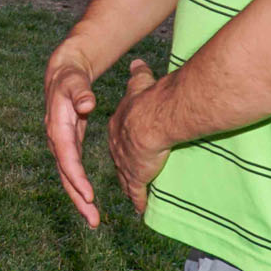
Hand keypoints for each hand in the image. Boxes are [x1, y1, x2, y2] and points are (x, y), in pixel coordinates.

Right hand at [44, 53, 99, 227]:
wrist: (62, 76)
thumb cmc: (70, 79)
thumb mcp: (75, 81)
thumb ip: (81, 92)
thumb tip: (87, 104)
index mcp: (57, 128)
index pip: (67, 158)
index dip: (77, 178)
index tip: (89, 195)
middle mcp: (56, 141)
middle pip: (66, 176)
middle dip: (78, 199)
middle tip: (92, 219)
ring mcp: (60, 147)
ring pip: (68, 178)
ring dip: (79, 200)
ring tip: (92, 220)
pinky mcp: (67, 148)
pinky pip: (72, 173)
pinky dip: (80, 189)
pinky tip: (89, 203)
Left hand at [106, 60, 169, 214]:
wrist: (152, 118)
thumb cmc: (148, 99)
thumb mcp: (139, 84)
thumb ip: (137, 76)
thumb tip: (136, 63)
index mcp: (117, 128)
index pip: (119, 140)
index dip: (124, 147)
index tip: (130, 153)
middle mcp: (117, 147)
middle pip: (119, 163)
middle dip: (123, 171)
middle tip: (128, 177)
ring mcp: (125, 163)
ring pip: (125, 181)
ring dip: (129, 190)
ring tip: (134, 196)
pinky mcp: (136, 176)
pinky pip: (136, 192)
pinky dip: (139, 200)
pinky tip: (141, 208)